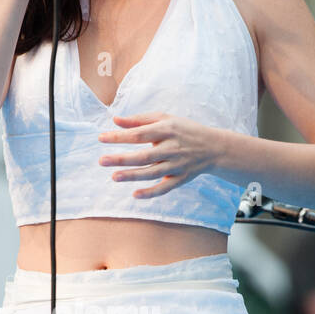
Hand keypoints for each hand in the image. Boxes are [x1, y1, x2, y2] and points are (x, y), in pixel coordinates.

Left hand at [97, 113, 217, 198]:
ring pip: (152, 173)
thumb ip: (139, 120)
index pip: (139, 134)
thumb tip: (115, 120)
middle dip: (122, 159)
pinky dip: (151, 193)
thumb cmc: (184, 130)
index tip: (101, 138)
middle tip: (102, 161)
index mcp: (167, 130)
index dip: (120, 137)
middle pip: (144, 155)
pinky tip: (135, 195)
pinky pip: (165, 188)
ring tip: (113, 177)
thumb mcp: (165, 119)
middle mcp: (172, 148)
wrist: (213, 147)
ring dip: (133, 176)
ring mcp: (177, 165)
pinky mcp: (181, 178)